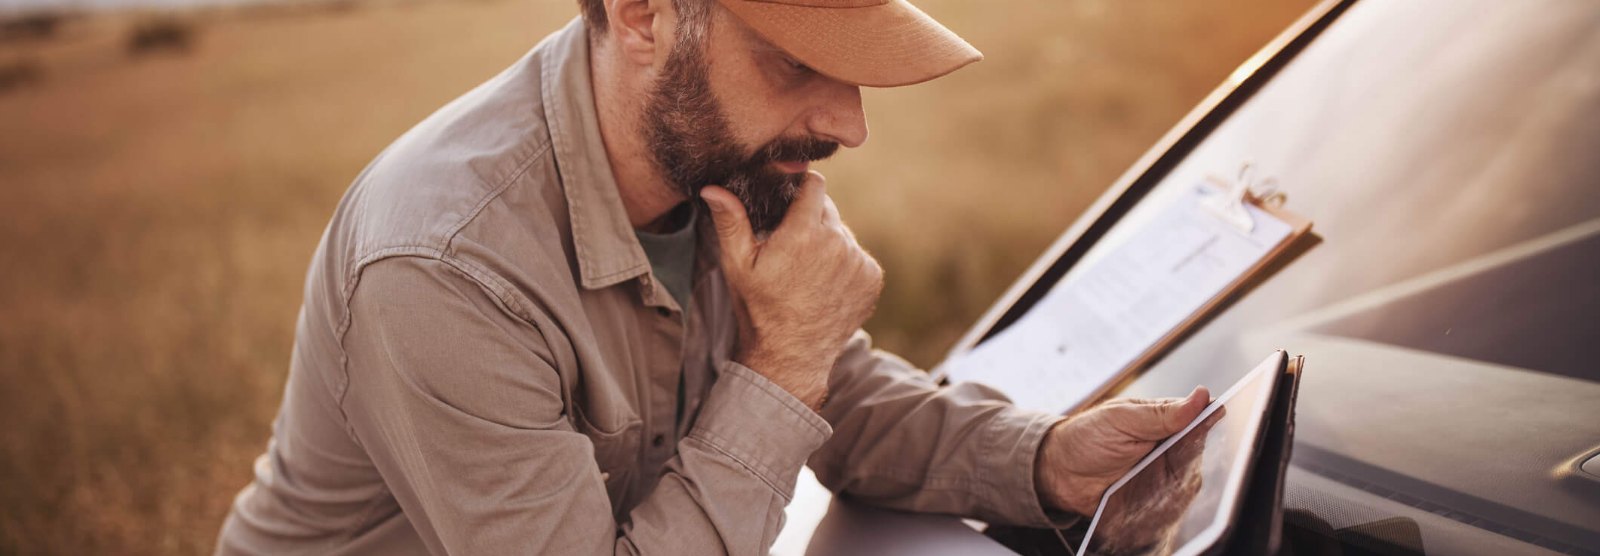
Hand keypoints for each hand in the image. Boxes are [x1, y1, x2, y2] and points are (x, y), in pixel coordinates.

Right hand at [700, 172, 883, 408]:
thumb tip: (712, 187)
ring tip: (807, 272)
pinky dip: (844, 264)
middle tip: (791, 247)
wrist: (790, 356)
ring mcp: (858, 261)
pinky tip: (824, 285)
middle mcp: (837, 242)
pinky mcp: (872, 278)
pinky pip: (857, 257)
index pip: (814, 184)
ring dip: (828, 243)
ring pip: (843, 234)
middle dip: (811, 219)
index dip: (801, 189)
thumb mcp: (738, 265)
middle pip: (828, 209)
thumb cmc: (759, 309)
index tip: (790, 201)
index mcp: (804, 233)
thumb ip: (731, 221)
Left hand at [1034, 386, 1209, 515]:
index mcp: (1163, 421)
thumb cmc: (1085, 437)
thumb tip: (1201, 396)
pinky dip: (1170, 504)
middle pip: (1200, 454)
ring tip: (1159, 479)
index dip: (1210, 420)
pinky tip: (1160, 500)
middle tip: (1175, 456)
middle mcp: (1169, 448)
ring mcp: (1163, 476)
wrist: (1058, 474)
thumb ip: (1161, 413)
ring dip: (1182, 483)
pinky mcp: (1154, 500)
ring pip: (1190, 481)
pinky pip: (1173, 505)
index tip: (1215, 420)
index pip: (1199, 419)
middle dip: (1194, 457)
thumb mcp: (1121, 419)